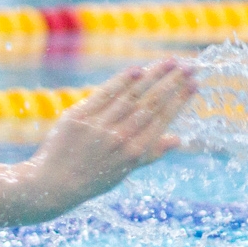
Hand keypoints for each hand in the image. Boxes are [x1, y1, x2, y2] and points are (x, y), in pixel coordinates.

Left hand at [19, 58, 197, 217]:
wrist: (53, 184)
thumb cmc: (92, 178)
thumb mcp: (125, 171)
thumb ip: (150, 153)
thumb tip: (178, 140)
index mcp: (134, 152)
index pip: (162, 119)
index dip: (180, 100)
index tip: (194, 84)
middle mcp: (119, 138)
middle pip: (151, 103)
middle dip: (173, 82)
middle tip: (189, 66)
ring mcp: (98, 126)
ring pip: (132, 95)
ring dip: (153, 75)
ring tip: (170, 61)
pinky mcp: (78, 117)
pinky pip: (104, 94)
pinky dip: (121, 81)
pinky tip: (137, 70)